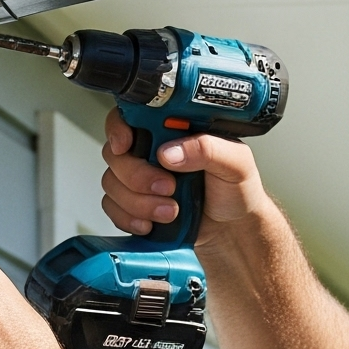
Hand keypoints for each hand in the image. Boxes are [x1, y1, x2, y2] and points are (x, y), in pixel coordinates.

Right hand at [100, 110, 273, 242]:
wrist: (233, 231)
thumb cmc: (236, 192)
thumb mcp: (235, 163)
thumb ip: (207, 149)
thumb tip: (170, 151)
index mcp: (173, 131)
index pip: (132, 117)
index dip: (120, 129)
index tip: (125, 145)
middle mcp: (151, 151)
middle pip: (116, 153)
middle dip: (137, 176)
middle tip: (168, 187)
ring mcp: (140, 179)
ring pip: (112, 183)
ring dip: (138, 202)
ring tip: (171, 211)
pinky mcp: (135, 205)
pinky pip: (113, 208)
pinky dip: (129, 218)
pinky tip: (151, 223)